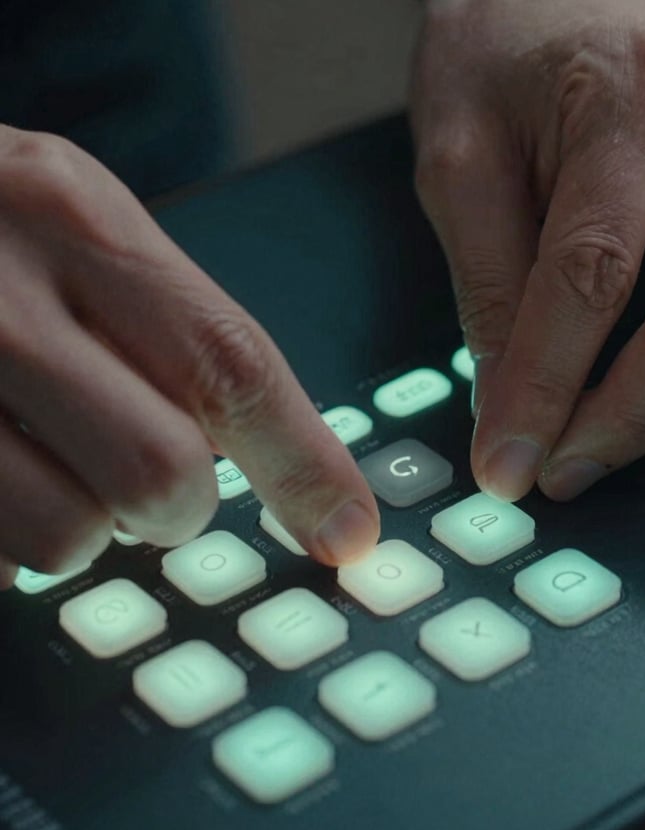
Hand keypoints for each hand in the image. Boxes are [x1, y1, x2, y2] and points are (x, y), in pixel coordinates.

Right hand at [0, 127, 378, 587]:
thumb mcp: (74, 230)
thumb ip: (170, 330)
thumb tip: (278, 460)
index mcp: (76, 214)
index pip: (233, 365)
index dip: (306, 466)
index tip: (347, 531)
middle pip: (162, 474)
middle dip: (174, 506)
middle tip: (147, 479)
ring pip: (68, 537)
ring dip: (85, 525)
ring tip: (52, 463)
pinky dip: (11, 537)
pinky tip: (3, 468)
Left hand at [411, 0, 644, 500]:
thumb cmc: (504, 60)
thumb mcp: (458, 159)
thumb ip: (487, 285)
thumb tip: (511, 407)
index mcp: (633, 99)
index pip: (595, 276)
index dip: (550, 390)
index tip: (509, 465)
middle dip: (636, 418)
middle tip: (563, 468)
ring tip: (599, 425)